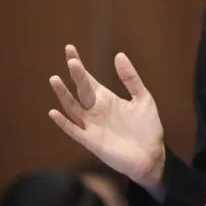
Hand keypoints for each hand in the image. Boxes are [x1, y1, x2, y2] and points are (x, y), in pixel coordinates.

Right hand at [49, 45, 165, 192]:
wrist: (152, 156)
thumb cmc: (147, 128)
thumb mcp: (143, 98)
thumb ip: (131, 79)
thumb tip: (119, 55)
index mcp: (106, 98)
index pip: (88, 79)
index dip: (78, 65)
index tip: (69, 49)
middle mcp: (95, 110)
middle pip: (81, 89)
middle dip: (76, 74)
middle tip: (71, 59)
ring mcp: (92, 126)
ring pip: (72, 108)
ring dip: (63, 95)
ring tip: (55, 79)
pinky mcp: (92, 141)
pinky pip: (74, 131)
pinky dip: (63, 122)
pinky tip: (54, 112)